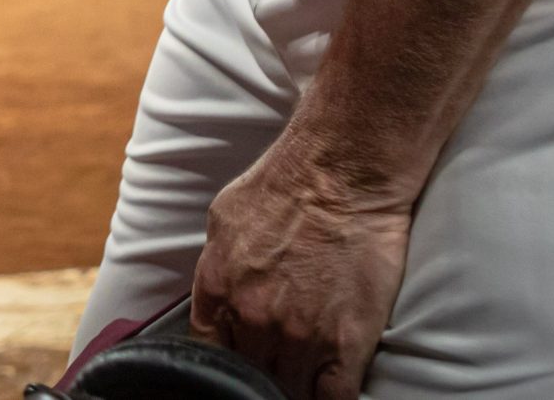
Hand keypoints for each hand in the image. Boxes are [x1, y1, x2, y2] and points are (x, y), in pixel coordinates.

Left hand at [191, 138, 412, 399]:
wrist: (339, 176)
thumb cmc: (283, 186)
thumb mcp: (222, 220)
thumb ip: (216, 266)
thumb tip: (216, 295)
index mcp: (218, 289)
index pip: (207, 350)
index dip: (221, 362)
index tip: (234, 364)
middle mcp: (252, 318)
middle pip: (249, 374)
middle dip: (259, 375)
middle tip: (273, 368)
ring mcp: (300, 336)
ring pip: (289, 389)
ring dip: (293, 388)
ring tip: (300, 381)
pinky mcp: (346, 344)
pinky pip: (333, 398)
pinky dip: (328, 399)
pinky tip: (327, 391)